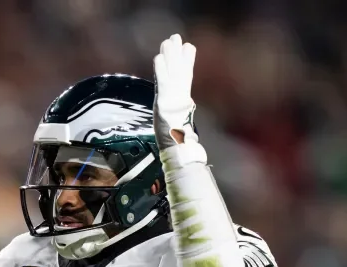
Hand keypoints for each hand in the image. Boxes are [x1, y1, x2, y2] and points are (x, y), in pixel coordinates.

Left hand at [153, 34, 197, 149]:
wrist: (180, 148)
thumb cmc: (177, 140)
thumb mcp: (177, 123)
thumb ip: (179, 113)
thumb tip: (183, 108)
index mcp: (182, 99)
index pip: (185, 76)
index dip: (186, 61)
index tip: (188, 47)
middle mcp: (180, 95)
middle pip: (180, 70)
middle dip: (177, 53)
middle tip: (175, 37)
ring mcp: (173, 97)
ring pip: (172, 72)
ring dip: (170, 55)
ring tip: (168, 40)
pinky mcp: (165, 101)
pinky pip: (162, 81)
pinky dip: (161, 69)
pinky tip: (158, 57)